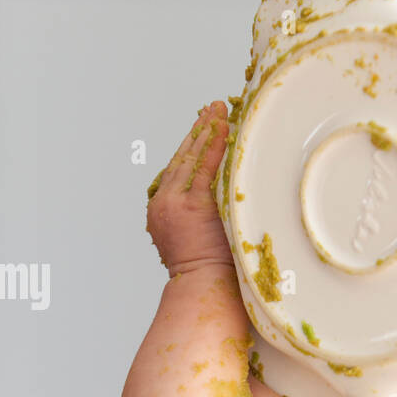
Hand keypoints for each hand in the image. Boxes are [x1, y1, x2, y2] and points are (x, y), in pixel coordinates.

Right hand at [145, 101, 233, 274]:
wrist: (204, 288)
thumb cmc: (213, 273)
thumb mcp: (205, 238)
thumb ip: (210, 215)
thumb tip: (232, 201)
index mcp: (164, 210)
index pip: (179, 170)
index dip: (193, 146)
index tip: (205, 127)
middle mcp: (164, 203)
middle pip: (183, 158)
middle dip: (198, 131)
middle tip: (213, 108)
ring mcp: (175, 203)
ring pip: (191, 158)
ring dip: (206, 131)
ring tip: (218, 110)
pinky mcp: (190, 205)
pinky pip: (204, 166)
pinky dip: (213, 144)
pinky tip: (222, 126)